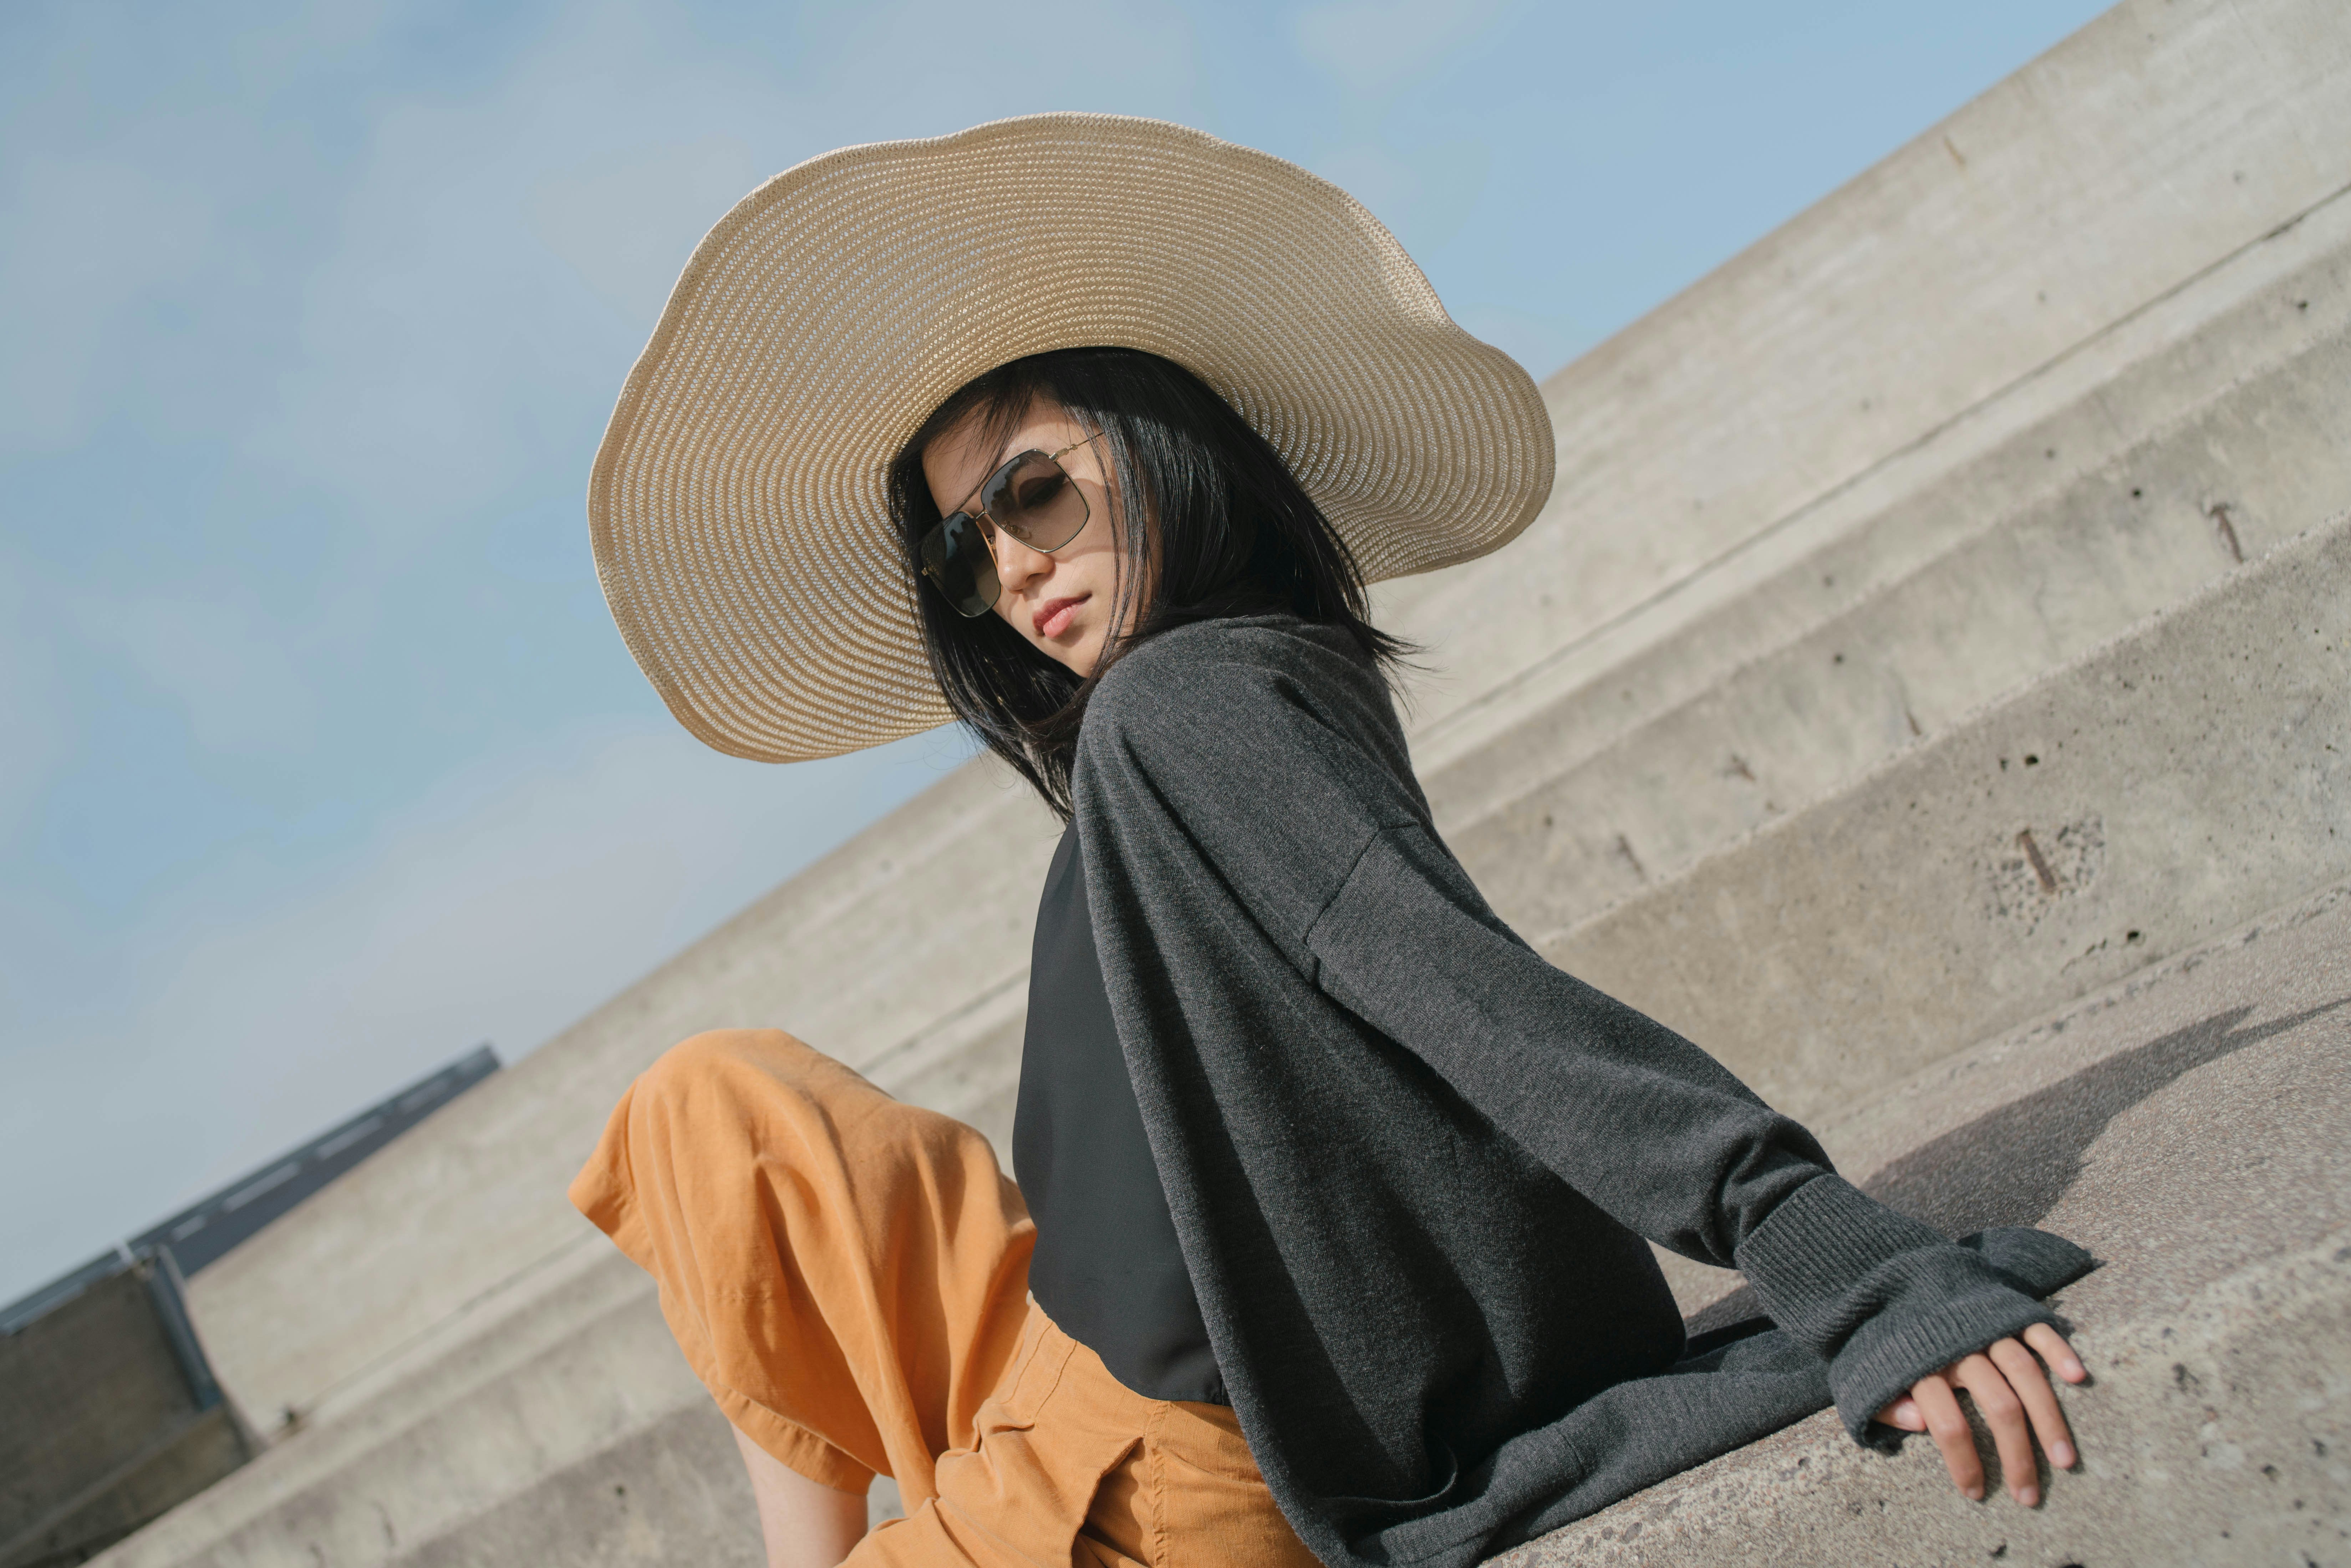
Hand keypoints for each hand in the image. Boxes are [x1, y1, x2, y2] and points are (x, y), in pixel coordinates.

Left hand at [1872, 1323, 2085, 1504]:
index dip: (1964, 1463)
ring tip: (2065, 1460)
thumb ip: (1887, 1404)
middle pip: (1998, 1406)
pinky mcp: (2005, 1309)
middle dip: (2018, 1456)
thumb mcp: (1870, 1373)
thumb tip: (1919, 1425)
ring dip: (2049, 1418)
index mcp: (1921, 1366)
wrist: (1898, 1277)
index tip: (1976, 1494)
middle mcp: (1958, 1347)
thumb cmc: (1890, 1340)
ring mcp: (1985, 1327)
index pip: (1949, 1425)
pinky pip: (2036, 1329)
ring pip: (2025, 1374)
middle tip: (2030, 1497)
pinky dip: (2058, 1350)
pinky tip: (2078, 1377)